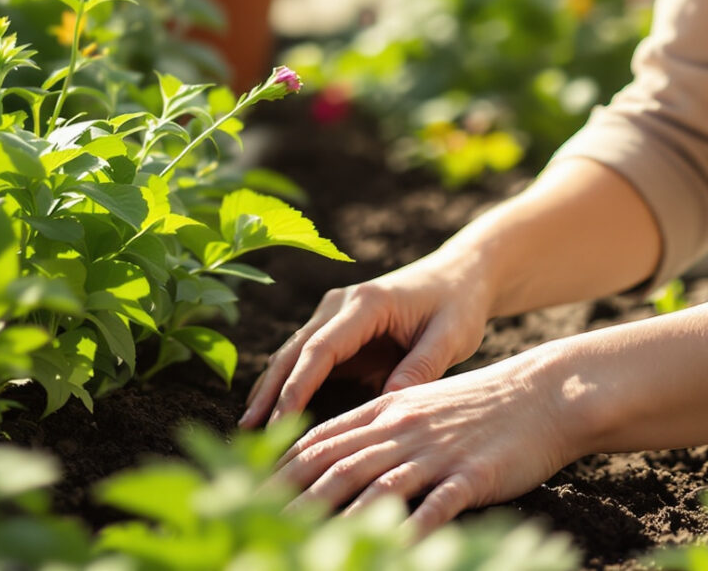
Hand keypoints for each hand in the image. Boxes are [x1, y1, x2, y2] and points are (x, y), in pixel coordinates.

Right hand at [241, 251, 493, 428]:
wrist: (459, 275)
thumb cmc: (458, 304)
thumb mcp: (452, 335)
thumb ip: (422, 367)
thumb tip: (388, 403)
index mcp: (367, 303)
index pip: (321, 348)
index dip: (298, 385)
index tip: (280, 419)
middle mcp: (341, 304)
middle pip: (295, 351)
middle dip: (271, 391)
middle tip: (248, 431)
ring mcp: (334, 314)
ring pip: (293, 355)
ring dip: (271, 389)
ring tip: (248, 429)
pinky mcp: (337, 330)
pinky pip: (306, 360)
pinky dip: (287, 384)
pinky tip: (271, 412)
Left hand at [275, 348, 585, 534]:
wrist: (546, 392)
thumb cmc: (481, 406)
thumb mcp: (420, 406)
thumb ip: (377, 428)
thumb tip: (335, 454)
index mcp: (386, 410)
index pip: (320, 440)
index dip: (279, 469)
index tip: (244, 494)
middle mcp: (402, 429)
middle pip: (335, 466)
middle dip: (290, 500)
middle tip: (254, 527)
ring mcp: (436, 452)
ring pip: (374, 486)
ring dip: (335, 519)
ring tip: (301, 547)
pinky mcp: (471, 475)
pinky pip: (434, 507)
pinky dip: (409, 531)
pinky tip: (392, 552)